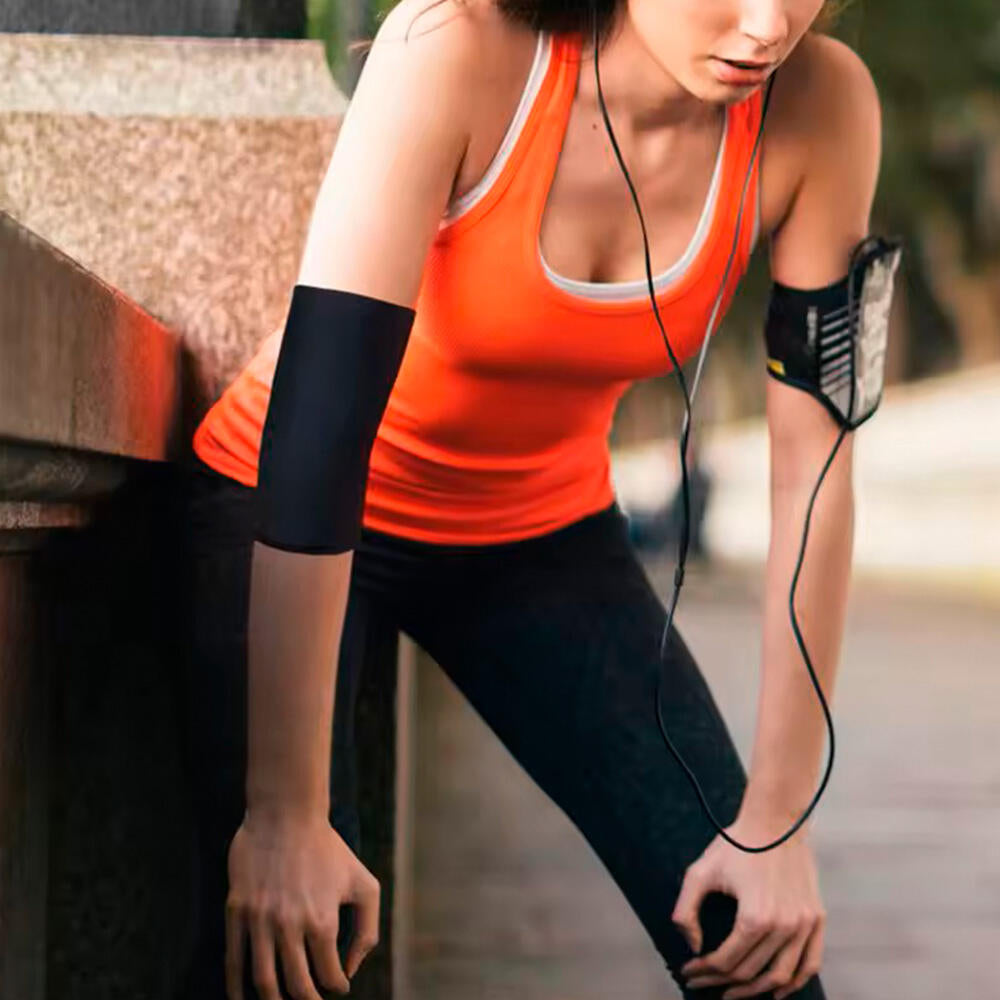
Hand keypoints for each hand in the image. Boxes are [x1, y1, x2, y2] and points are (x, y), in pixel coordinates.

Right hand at [225, 812, 380, 999]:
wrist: (286, 814)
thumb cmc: (328, 848)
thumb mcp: (364, 883)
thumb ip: (367, 930)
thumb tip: (351, 968)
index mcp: (324, 922)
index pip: (329, 977)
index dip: (336, 986)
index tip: (338, 985)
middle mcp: (291, 926)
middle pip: (296, 987)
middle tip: (311, 999)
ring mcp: (260, 920)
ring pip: (264, 981)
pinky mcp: (237, 912)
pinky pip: (233, 960)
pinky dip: (236, 988)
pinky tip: (242, 999)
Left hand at [672, 811, 825, 998]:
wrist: (775, 820)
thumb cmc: (736, 844)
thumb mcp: (700, 872)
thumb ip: (686, 911)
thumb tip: (692, 944)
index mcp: (754, 917)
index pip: (726, 961)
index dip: (703, 971)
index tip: (688, 971)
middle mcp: (784, 927)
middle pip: (750, 972)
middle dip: (721, 983)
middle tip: (703, 983)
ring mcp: (804, 925)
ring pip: (780, 977)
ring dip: (754, 991)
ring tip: (732, 993)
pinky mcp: (816, 918)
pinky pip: (810, 963)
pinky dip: (794, 982)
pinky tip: (775, 991)